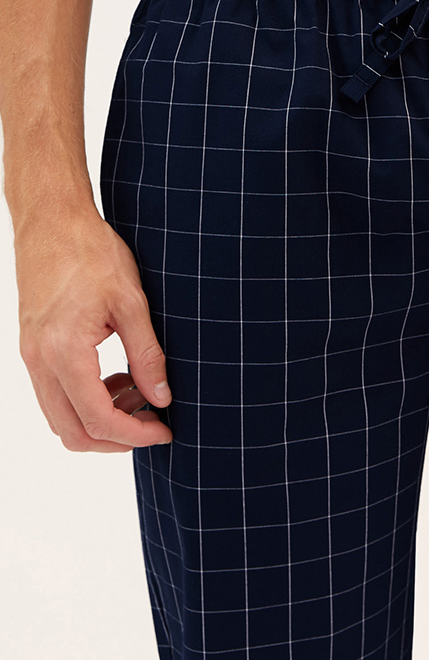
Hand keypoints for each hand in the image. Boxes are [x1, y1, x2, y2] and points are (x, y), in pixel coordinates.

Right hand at [13, 205, 172, 452]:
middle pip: (73, 432)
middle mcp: (39, 361)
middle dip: (116, 438)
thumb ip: (147, 355)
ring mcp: (31, 356)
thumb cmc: (91, 252)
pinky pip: (55, 393)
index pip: (98, 419)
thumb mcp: (131, 302)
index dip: (135, 434)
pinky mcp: (33, 347)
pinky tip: (118, 377)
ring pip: (61, 416)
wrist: (51, 220)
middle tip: (154, 421)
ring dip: (101, 418)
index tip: (165, 431)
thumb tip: (162, 397)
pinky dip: (86, 399)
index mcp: (64, 351)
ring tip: (140, 392)